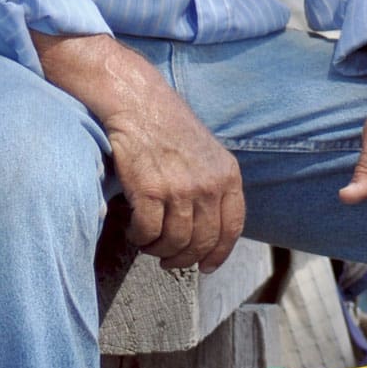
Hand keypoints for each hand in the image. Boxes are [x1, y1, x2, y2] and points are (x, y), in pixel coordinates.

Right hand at [33, 33, 244, 271]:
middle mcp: (209, 184)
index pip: (232, 228)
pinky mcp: (151, 190)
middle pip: (203, 241)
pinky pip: (148, 232)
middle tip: (169, 261)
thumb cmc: (167, 126)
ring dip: (159, 250)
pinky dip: (140, 238)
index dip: (220, 252)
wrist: (137, 101)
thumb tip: (209, 228)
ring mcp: (181, 188)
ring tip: (148, 244)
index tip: (207, 266)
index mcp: (228, 175)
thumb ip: (213, 185)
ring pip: (175, 241)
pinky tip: (133, 230)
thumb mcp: (206, 152)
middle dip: (184, 258)